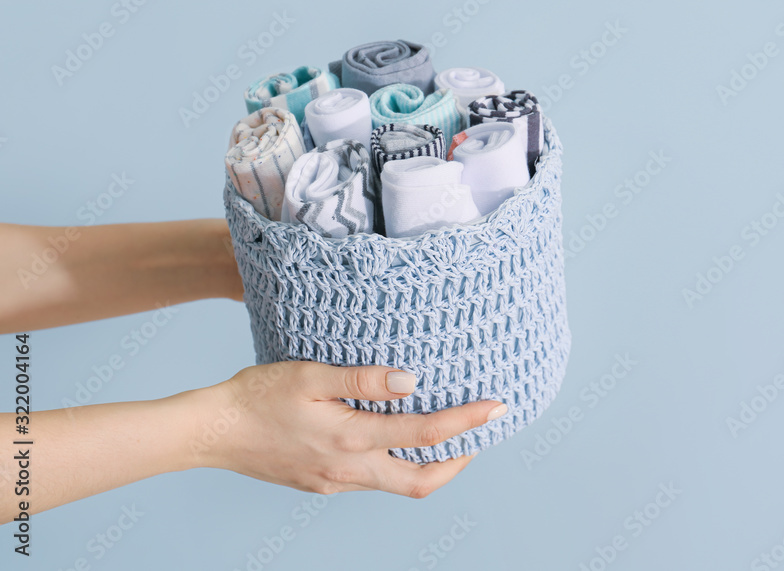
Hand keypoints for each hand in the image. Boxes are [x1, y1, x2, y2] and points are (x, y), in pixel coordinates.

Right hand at [197, 361, 506, 497]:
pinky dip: (394, 464)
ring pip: (397, 484)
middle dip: (458, 461)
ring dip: (427, 463)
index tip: (496, 408)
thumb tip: (412, 381)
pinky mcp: (322, 485)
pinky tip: (390, 437)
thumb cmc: (258, 395)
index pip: (426, 436)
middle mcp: (349, 470)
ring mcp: (335, 483)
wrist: (212, 431)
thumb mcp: (310, 374)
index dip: (467, 423)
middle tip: (478, 433)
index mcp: (351, 438)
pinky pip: (371, 480)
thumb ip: (363, 379)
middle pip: (422, 481)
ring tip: (444, 432)